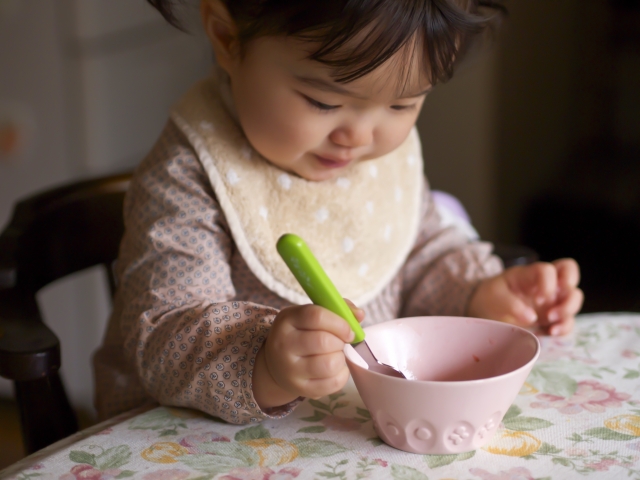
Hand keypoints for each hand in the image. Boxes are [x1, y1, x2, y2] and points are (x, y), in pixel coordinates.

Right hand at [252, 300, 363, 409]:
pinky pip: (331, 383)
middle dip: (340, 342)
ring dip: (340, 359)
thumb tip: (360, 314)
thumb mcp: (310, 315)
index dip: (339, 323)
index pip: (316, 316)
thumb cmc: (301, 334)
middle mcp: (283, 344)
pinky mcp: (299, 388)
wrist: (277, 363)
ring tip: (336, 355)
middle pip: (323, 341)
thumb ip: (337, 310)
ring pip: (328, 365)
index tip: (349, 331)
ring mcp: (289, 368)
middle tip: (340, 343)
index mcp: (287, 319)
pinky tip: (336, 369)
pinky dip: (341, 375)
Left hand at [467, 259, 582, 335]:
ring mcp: (552, 299)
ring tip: (551, 328)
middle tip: (550, 315)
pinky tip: (551, 333)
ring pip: (575, 298)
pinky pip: (568, 319)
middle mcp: (546, 283)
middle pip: (571, 277)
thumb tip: (531, 317)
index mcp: (530, 274)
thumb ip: (510, 304)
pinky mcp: (553, 316)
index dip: (548, 283)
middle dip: (568, 297)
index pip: (548, 269)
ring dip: (568, 313)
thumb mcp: (494, 296)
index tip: (538, 299)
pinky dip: (564, 328)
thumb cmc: (492, 297)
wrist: (487, 310)